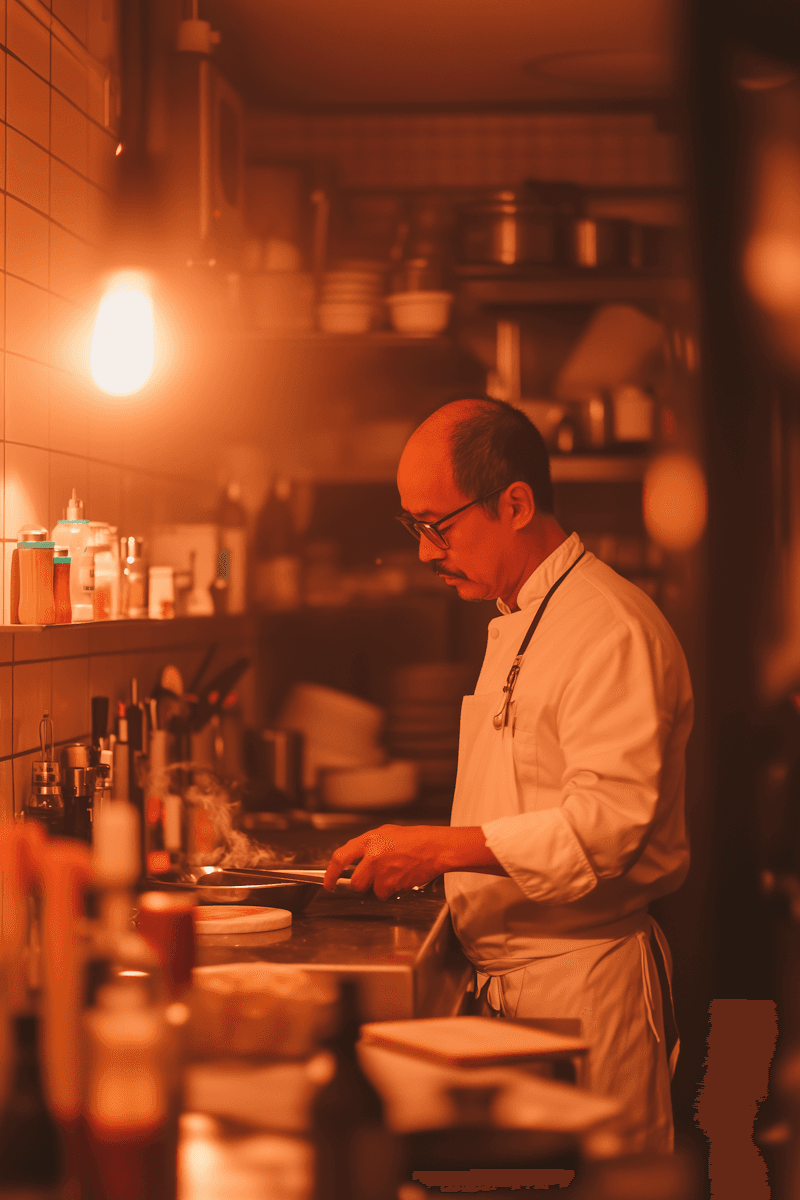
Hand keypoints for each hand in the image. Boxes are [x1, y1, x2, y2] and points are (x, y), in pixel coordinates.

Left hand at [323, 825, 505, 899]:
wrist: (435, 847)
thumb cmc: (414, 839)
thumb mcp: (386, 834)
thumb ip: (368, 846)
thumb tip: (354, 859)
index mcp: (368, 840)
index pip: (339, 858)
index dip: (330, 874)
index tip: (328, 883)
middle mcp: (372, 855)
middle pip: (355, 882)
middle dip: (362, 884)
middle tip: (374, 878)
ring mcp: (382, 870)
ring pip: (370, 890)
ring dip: (379, 887)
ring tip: (393, 873)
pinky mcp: (392, 883)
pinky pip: (384, 893)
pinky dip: (391, 890)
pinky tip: (401, 877)